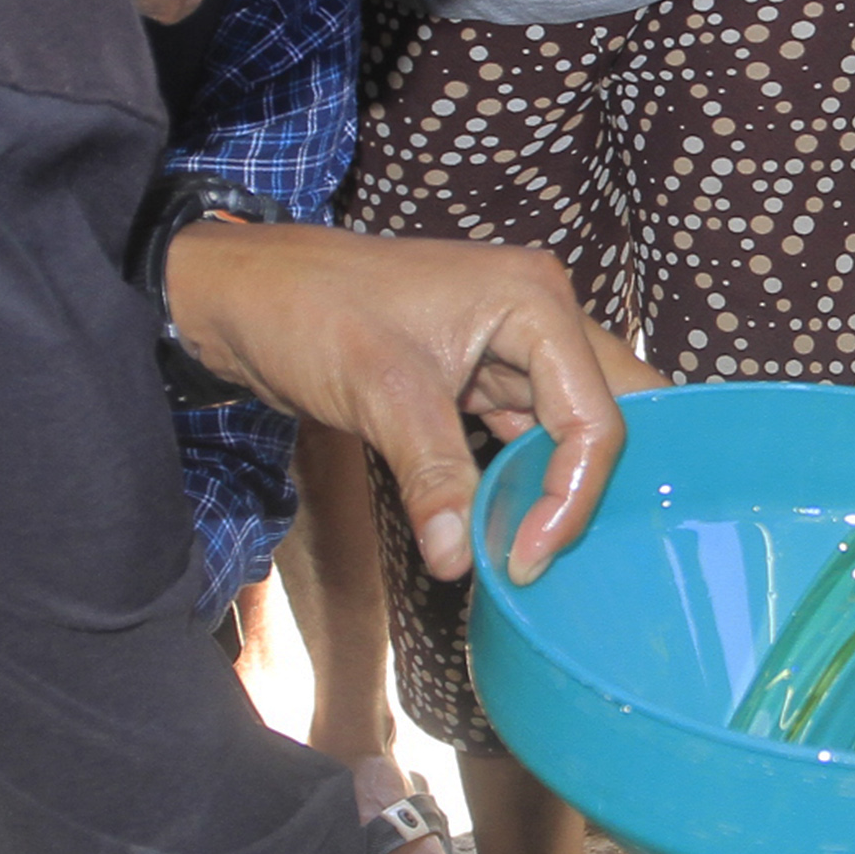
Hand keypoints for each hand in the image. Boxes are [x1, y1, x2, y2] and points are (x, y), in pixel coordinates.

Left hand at [160, 223, 663, 583]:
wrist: (244, 293)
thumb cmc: (310, 311)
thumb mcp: (379, 393)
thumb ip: (434, 475)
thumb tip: (461, 560)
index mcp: (536, 300)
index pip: (597, 417)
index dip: (572, 496)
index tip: (523, 557)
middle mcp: (542, 317)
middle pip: (611, 412)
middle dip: (597, 486)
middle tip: (563, 554)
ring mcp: (517, 347)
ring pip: (576, 428)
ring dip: (561, 489)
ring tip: (539, 551)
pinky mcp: (487, 376)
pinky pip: (533, 434)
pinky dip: (529, 481)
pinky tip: (516, 526)